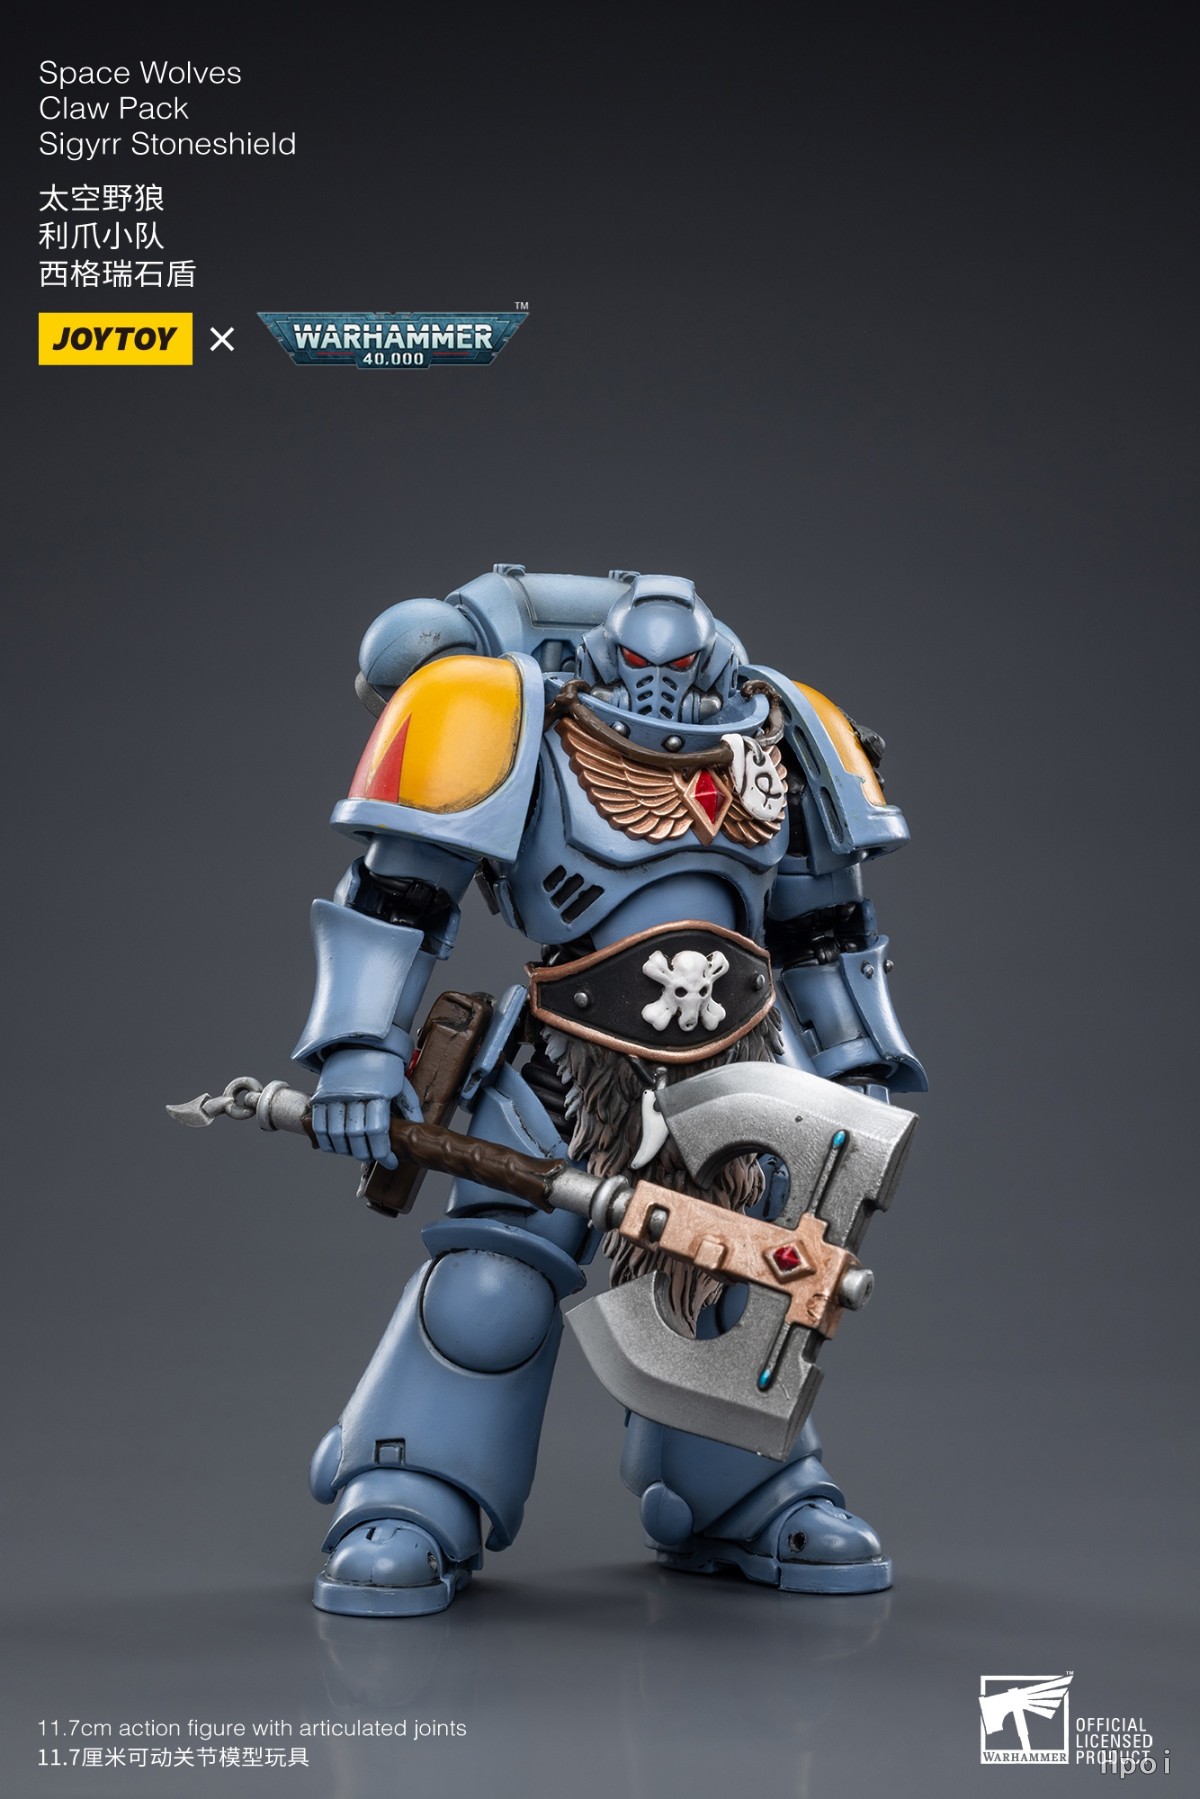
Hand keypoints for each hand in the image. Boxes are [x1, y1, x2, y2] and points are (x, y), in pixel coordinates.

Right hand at [310, 1045, 422, 1168]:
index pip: (378, 1131)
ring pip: (336, 1133)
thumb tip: (418, 1129)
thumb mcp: (401, 1084)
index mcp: (378, 1091)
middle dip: (365, 1153)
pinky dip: (326, 1141)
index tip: (391, 1162)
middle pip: (356, 1135)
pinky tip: (336, 1147)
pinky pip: (319, 1125)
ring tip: (356, 1153)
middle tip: (373, 1157)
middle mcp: (354, 1093)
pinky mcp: (321, 1095)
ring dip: (346, 1150)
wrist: (359, 1042)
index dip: (383, 1152)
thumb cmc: (384, 1065)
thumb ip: (409, 1107)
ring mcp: (335, 1094)